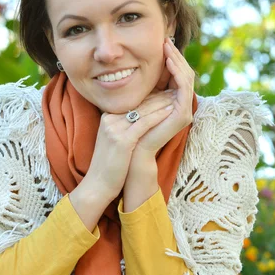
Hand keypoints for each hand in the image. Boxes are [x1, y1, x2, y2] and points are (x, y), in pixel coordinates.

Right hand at [85, 87, 175, 201]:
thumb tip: (141, 118)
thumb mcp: (114, 141)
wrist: (98, 185)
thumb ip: (124, 127)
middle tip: (174, 90)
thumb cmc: (110, 165)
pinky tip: (170, 110)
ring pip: (142, 111)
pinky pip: (144, 123)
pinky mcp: (122, 140)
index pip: (132, 103)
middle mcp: (109, 120)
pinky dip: (159, 116)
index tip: (165, 92)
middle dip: (157, 97)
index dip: (150, 97)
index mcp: (107, 118)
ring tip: (176, 97)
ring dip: (161, 103)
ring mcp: (114, 129)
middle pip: (138, 104)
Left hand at [131, 37, 195, 160]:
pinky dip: (177, 73)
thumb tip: (140, 59)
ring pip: (186, 77)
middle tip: (165, 38)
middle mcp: (182, 103)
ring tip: (167, 46)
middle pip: (184, 72)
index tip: (161, 40)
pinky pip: (184, 88)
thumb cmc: (133, 124)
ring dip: (177, 60)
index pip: (176, 72)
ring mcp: (185, 109)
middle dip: (175, 54)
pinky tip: (169, 61)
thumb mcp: (140, 97)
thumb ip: (146, 83)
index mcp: (173, 98)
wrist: (133, 149)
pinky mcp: (183, 115)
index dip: (171, 56)